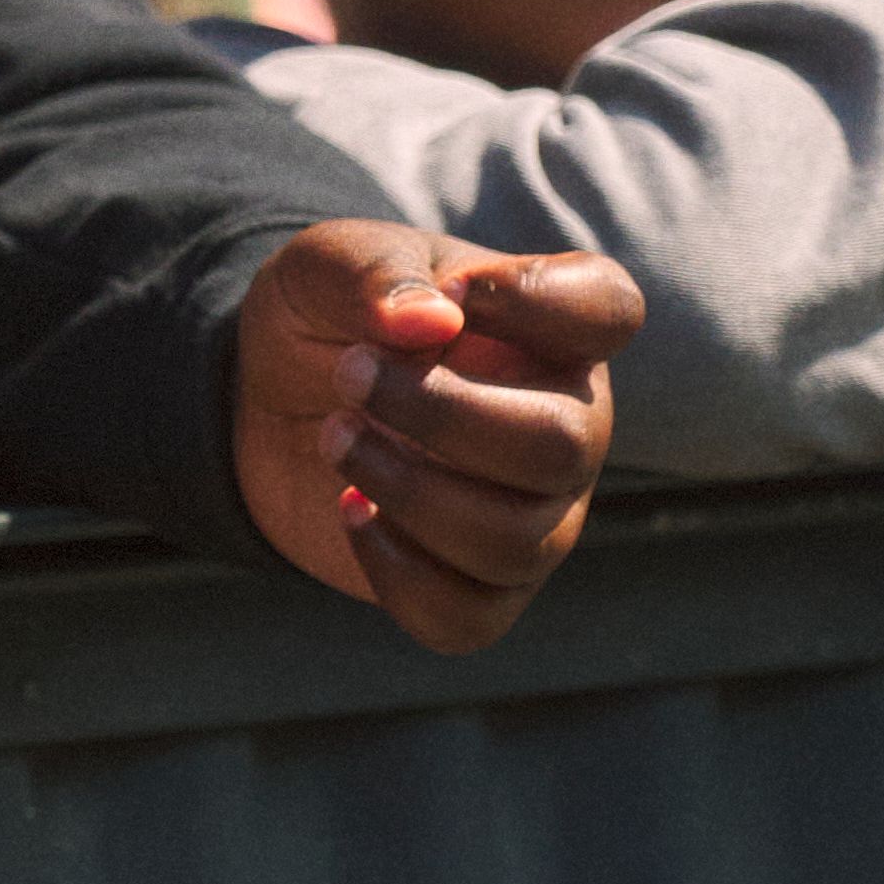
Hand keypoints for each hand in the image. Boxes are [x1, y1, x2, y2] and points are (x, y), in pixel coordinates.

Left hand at [226, 225, 635, 653]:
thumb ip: (375, 274)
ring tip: (335, 437)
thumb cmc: (329, 321)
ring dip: (406, 489)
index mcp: (553, 332)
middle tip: (348, 377)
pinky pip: (467, 616)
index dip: (538, 298)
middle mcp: (571, 425)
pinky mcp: (483, 586)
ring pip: (516, 540)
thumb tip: (430, 320)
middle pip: (562, 446)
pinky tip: (350, 509)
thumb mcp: (326, 267)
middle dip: (440, 416)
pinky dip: (395, 569)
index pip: (609, 309)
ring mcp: (538, 516)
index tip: (453, 288)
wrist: (273, 402)